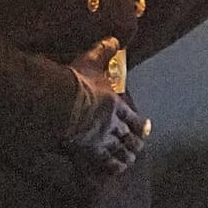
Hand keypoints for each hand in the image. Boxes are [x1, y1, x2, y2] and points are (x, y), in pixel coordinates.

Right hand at [62, 38, 146, 175]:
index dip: (139, 123)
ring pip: (120, 150)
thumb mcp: (91, 61)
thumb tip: (114, 38)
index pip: (132, 116)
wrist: (61, 102)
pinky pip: (106, 161)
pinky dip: (114, 166)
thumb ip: (103, 50)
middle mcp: (112, 123)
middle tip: (139, 146)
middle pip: (128, 136)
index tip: (146, 127)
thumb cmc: (77, 82)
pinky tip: (117, 169)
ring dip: (127, 155)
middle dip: (135, 142)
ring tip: (131, 159)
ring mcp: (102, 138)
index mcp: (115, 103)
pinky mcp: (90, 150)